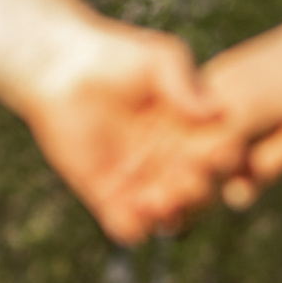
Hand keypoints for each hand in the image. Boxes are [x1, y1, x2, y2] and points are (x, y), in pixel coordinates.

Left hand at [21, 21, 244, 242]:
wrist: (60, 69)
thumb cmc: (113, 55)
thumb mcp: (159, 60)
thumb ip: (185, 84)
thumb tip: (217, 112)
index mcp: (189, 132)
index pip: (216, 154)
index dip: (221, 159)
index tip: (217, 153)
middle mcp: (169, 161)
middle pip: (196, 190)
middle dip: (196, 191)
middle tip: (184, 181)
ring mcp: (140, 181)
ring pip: (166, 214)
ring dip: (167, 213)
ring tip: (155, 200)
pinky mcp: (106, 195)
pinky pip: (126, 225)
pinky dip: (133, 227)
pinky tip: (131, 211)